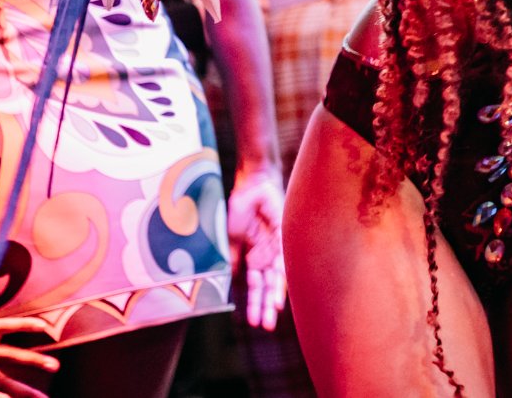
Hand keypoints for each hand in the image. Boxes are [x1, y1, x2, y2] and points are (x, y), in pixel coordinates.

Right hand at [227, 164, 286, 330]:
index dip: (254, 302)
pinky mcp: (281, 237)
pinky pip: (281, 262)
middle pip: (266, 286)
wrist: (250, 184)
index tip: (252, 321)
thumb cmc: (240, 206)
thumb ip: (233, 258)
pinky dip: (279, 280)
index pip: (255, 284)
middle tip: (265, 327)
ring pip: (274, 278)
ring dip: (271, 299)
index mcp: (254, 255)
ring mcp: (274, 247)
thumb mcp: (231, 237)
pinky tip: (279, 296)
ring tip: (270, 318)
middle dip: (264, 306)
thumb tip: (232, 280)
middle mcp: (266, 254)